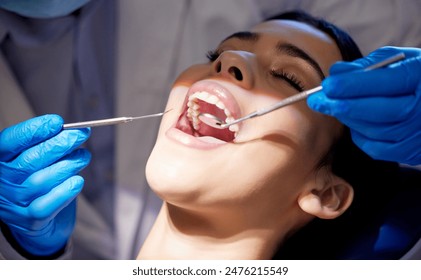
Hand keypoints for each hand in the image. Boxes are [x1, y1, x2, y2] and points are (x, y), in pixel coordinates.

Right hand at [0, 115, 90, 256]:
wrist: (34, 218)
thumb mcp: (32, 157)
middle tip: (81, 134)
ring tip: (83, 156)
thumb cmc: (34, 179)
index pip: (10, 142)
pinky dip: (66, 190)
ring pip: (43, 180)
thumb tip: (67, 130)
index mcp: (0, 161)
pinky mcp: (31, 220)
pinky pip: (49, 204)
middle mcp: (3, 182)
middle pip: (30, 160)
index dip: (34, 130)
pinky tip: (77, 180)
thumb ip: (44, 143)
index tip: (57, 122)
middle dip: (60, 144)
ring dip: (69, 165)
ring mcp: (15, 202)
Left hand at [307, 46, 420, 164]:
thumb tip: (336, 72)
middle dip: (342, 105)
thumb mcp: (397, 61)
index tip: (327, 85)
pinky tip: (354, 122)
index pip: (384, 82)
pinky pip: (374, 148)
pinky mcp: (408, 152)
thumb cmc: (412, 78)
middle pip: (378, 111)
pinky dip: (359, 134)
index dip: (353, 85)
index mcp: (419, 77)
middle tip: (316, 100)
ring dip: (348, 118)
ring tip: (333, 106)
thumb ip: (366, 66)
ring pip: (373, 130)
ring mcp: (416, 133)